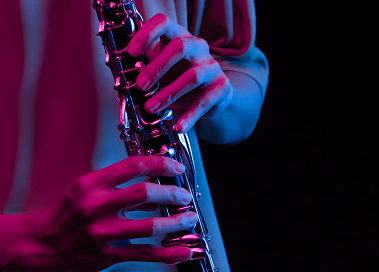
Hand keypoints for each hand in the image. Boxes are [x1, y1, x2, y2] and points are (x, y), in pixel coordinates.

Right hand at [20, 156, 196, 270]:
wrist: (39, 245)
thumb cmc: (66, 215)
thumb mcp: (87, 190)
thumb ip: (118, 183)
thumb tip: (155, 179)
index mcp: (92, 184)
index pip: (133, 166)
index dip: (160, 164)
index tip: (176, 166)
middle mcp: (96, 206)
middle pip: (144, 193)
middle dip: (172, 192)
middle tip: (185, 194)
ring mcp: (102, 232)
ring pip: (149, 226)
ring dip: (177, 222)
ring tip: (190, 218)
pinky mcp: (107, 254)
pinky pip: (145, 254)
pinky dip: (169, 253)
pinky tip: (183, 250)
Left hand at [128, 13, 232, 132]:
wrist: (214, 97)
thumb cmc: (181, 78)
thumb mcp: (162, 69)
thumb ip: (145, 66)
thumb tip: (121, 73)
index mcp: (180, 37)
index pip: (164, 23)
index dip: (147, 34)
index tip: (131, 52)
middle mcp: (198, 47)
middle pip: (180, 47)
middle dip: (157, 67)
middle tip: (140, 85)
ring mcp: (212, 67)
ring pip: (192, 76)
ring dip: (169, 94)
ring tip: (151, 108)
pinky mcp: (222, 87)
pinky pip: (204, 102)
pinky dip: (190, 116)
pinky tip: (179, 126)